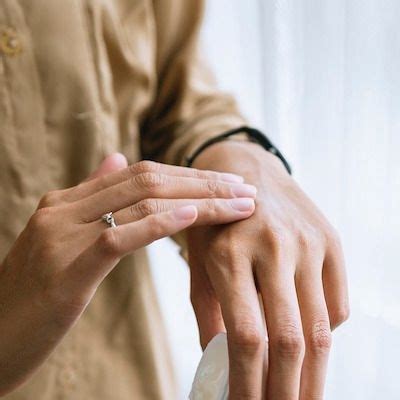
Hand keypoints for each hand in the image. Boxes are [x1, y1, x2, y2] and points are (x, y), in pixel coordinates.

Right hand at [0, 154, 256, 394]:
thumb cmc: (33, 294)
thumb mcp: (63, 238)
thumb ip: (91, 197)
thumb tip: (117, 160)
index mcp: (66, 202)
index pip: (139, 174)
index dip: (187, 175)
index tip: (226, 184)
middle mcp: (64, 209)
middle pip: (147, 180)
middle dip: (202, 182)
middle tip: (244, 189)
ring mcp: (63, 235)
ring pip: (141, 201)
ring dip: (198, 200)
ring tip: (239, 203)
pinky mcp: (67, 268)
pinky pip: (121, 235)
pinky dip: (161, 223)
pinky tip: (194, 215)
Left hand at [188, 141, 349, 399]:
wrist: (248, 171)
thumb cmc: (215, 222)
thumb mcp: (200, 260)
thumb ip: (209, 312)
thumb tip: (219, 364)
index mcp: (229, 253)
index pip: (245, 336)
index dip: (247, 383)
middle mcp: (273, 246)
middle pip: (288, 339)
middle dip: (286, 391)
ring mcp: (308, 243)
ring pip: (320, 328)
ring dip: (314, 375)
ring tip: (302, 398)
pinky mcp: (332, 241)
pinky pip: (339, 306)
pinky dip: (326, 334)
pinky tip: (309, 343)